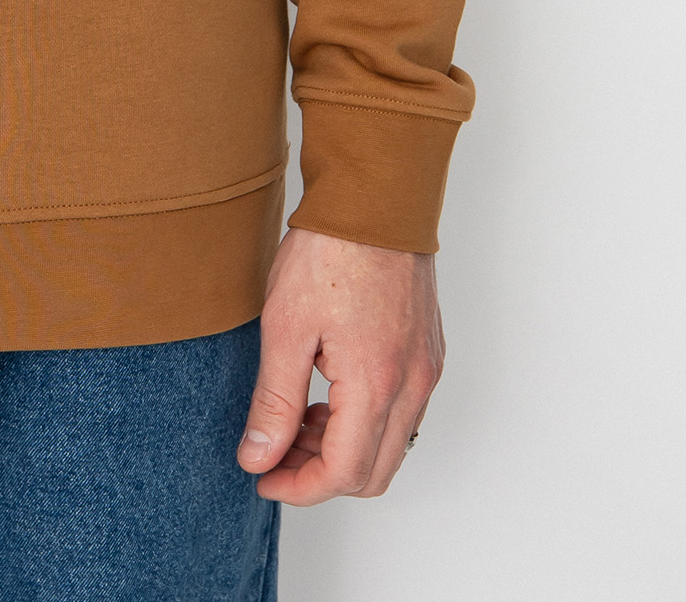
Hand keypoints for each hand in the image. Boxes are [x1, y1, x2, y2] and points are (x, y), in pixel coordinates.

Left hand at [237, 227, 442, 503]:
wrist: (374, 197)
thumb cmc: (329, 251)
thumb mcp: (284, 326)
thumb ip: (274, 400)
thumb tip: (259, 456)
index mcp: (376, 384)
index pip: (344, 473)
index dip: (299, 487)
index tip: (262, 475)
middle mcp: (412, 385)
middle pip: (373, 472)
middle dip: (320, 475)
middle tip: (275, 450)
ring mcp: (425, 369)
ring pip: (390, 445)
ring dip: (343, 448)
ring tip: (295, 417)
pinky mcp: (427, 352)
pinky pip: (402, 412)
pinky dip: (364, 420)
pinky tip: (327, 391)